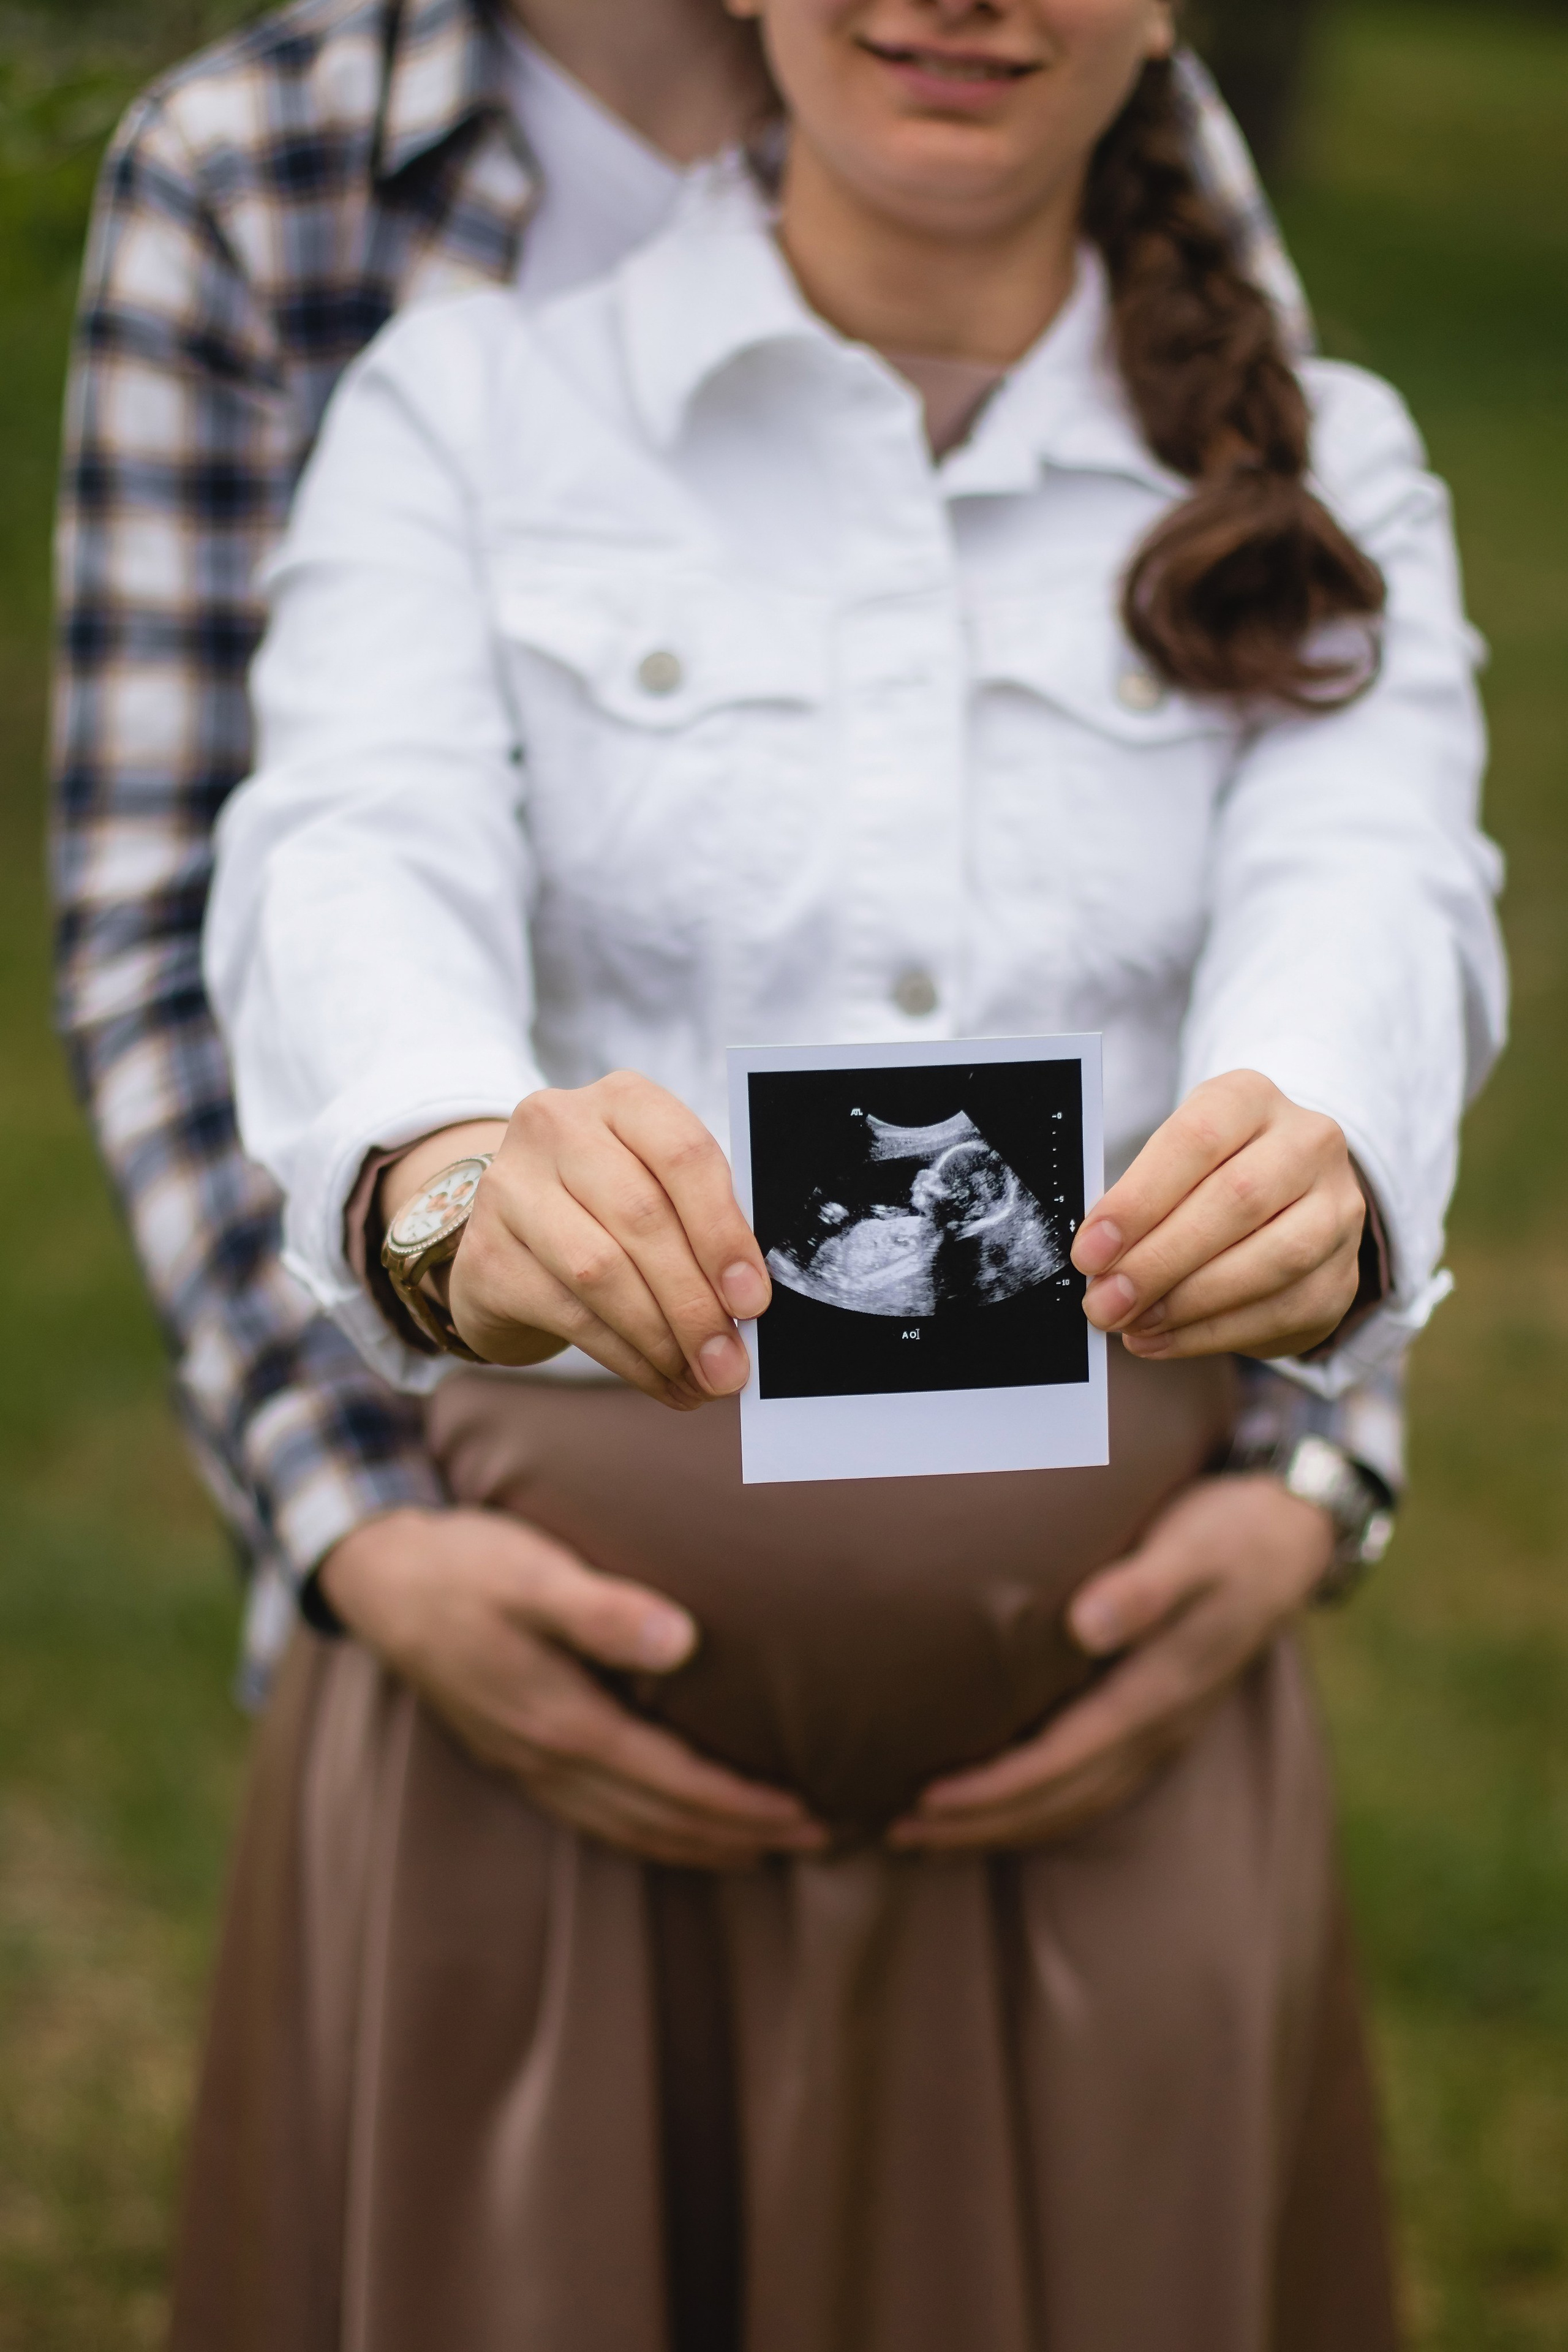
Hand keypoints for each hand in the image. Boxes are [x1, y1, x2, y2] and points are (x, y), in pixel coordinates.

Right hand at [320, 1506, 826, 1868]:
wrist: (383, 1579)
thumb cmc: (467, 1566)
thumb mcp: (532, 1573)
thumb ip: (602, 1611)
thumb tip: (683, 1643)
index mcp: (564, 1723)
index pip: (674, 1784)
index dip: (742, 1805)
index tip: (807, 1812)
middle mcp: (549, 1759)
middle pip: (661, 1822)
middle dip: (740, 1837)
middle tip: (818, 1839)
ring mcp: (529, 1764)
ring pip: (629, 1829)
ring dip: (700, 1844)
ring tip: (764, 1849)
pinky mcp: (517, 1752)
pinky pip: (597, 1817)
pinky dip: (648, 1833)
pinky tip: (673, 1828)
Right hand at [434, 1076, 770, 1408]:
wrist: (510, 1232)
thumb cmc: (610, 1210)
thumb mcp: (658, 1190)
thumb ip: (702, 1226)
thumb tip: (748, 1306)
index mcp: (622, 1100)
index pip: (683, 1153)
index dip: (723, 1232)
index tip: (753, 1301)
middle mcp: (557, 1127)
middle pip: (642, 1219)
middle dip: (696, 1304)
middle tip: (731, 1364)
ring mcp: (510, 1187)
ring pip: (601, 1272)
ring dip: (662, 1338)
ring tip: (703, 1379)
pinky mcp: (484, 1254)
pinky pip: (569, 1314)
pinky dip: (626, 1357)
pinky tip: (661, 1380)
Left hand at [888, 1473, 1332, 1852]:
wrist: (1287, 1541)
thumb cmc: (1226, 1533)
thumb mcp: (1191, 1548)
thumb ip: (1144, 1587)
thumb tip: (1089, 1625)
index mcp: (1158, 1690)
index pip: (1061, 1761)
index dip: (994, 1789)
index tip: (926, 1799)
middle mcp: (1160, 1726)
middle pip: (1060, 1800)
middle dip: (980, 1824)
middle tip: (897, 1831)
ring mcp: (1163, 1732)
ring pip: (1075, 1803)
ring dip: (1003, 1826)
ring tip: (929, 1833)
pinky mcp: (1158, 1722)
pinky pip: (1093, 1786)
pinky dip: (1041, 1808)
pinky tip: (1002, 1807)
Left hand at [1073, 1070, 1365, 1360]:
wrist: (1288, 1201)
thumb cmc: (1205, 1178)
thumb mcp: (1171, 1163)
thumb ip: (1138, 1201)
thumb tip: (1097, 1262)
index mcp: (1251, 1099)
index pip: (1196, 1140)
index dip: (1138, 1201)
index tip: (1089, 1252)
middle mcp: (1308, 1144)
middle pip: (1236, 1200)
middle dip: (1159, 1261)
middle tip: (1105, 1302)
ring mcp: (1337, 1209)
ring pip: (1271, 1260)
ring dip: (1189, 1302)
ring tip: (1133, 1324)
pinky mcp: (1344, 1273)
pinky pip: (1282, 1310)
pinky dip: (1213, 1333)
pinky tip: (1162, 1340)